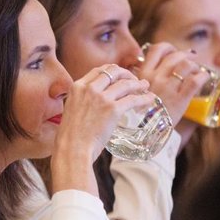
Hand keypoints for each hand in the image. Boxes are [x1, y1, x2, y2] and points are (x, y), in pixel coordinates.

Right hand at [51, 64, 154, 194]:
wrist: (71, 149)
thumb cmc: (70, 136)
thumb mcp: (71, 110)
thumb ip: (82, 102)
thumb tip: (92, 104)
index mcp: (77, 86)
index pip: (98, 70)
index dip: (112, 71)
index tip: (119, 76)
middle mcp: (89, 88)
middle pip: (113, 71)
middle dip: (126, 74)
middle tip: (134, 80)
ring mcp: (101, 98)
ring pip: (125, 84)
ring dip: (138, 84)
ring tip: (146, 87)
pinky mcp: (113, 109)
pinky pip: (133, 99)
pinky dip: (144, 98)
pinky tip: (150, 99)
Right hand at [134, 42, 208, 123]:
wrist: (144, 133)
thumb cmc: (140, 112)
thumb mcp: (135, 92)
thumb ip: (141, 80)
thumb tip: (149, 69)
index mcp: (143, 75)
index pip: (157, 50)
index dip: (168, 48)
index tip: (172, 51)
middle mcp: (154, 78)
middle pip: (175, 56)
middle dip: (185, 55)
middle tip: (191, 58)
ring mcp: (167, 88)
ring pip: (186, 65)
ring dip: (194, 65)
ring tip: (196, 70)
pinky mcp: (180, 99)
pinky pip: (195, 81)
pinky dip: (203, 76)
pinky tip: (204, 77)